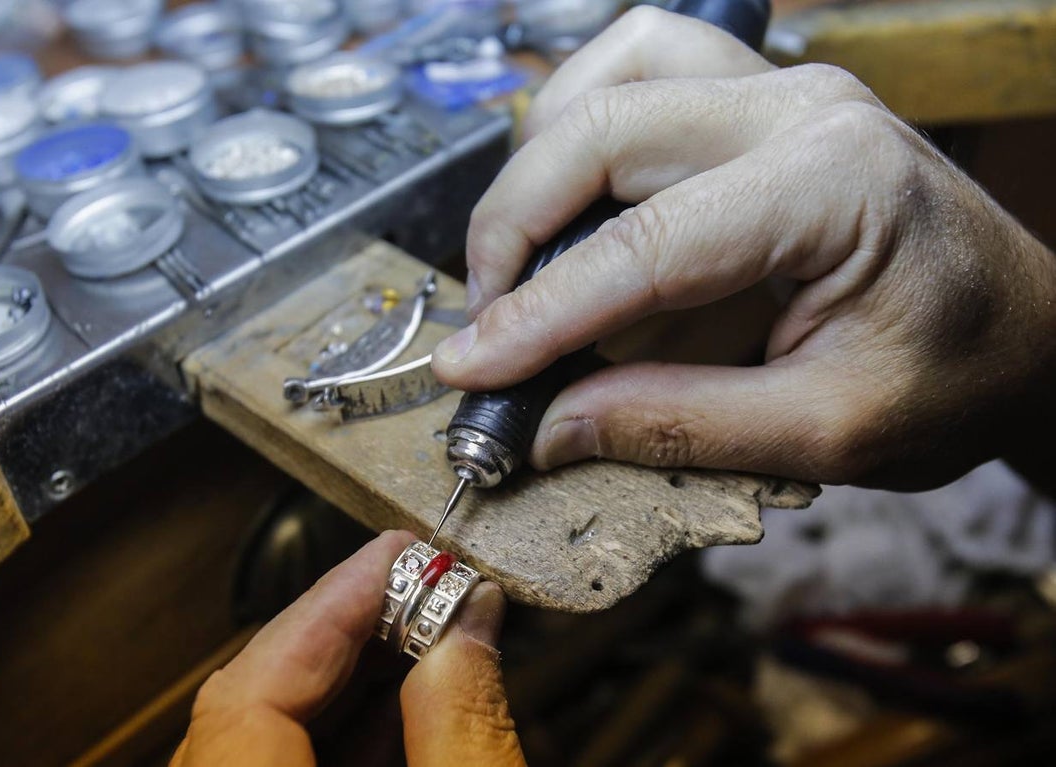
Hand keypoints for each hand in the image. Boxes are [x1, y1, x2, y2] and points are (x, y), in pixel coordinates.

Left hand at [171, 530, 525, 766]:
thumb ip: (465, 722)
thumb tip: (469, 617)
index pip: (251, 688)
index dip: (329, 607)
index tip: (397, 555)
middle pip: (254, 702)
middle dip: (348, 633)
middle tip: (421, 585)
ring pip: (265, 738)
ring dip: (351, 682)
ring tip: (424, 635)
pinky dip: (344, 737)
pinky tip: (404, 712)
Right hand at [432, 8, 1055, 489]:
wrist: (1029, 334)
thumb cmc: (956, 378)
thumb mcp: (827, 433)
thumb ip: (679, 423)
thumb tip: (548, 425)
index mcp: (832, 187)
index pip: (643, 245)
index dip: (539, 313)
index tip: (469, 367)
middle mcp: (802, 111)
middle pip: (603, 130)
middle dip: (514, 228)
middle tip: (485, 322)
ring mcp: (783, 92)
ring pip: (615, 70)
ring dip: (541, 158)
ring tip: (519, 254)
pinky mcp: (765, 101)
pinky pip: (648, 63)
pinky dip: (585, 116)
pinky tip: (571, 186)